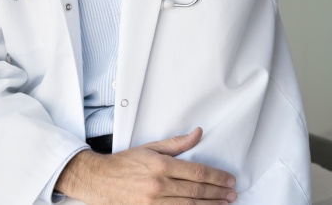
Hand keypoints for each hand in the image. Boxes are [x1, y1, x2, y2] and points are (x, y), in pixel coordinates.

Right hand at [56, 127, 236, 203]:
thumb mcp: (151, 147)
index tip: (229, 179)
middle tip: (232, 193)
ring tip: (224, 204)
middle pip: (196, 191)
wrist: (99, 180)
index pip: (197, 172)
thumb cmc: (124, 163)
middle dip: (218, 193)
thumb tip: (198, 133)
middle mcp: (159, 185)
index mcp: (161, 166)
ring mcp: (153, 202)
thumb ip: (177, 143)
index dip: (217, 177)